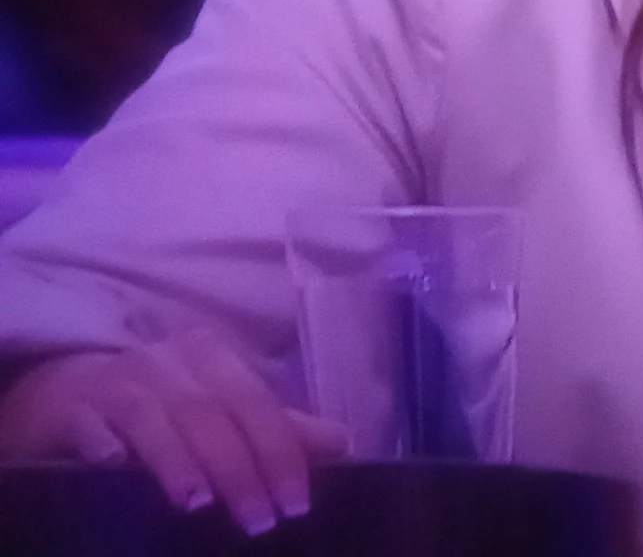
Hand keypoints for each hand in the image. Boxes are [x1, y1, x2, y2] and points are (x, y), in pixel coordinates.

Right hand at [0, 332, 348, 534]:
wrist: (63, 394)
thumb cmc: (157, 404)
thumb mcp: (217, 407)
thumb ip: (274, 428)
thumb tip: (342, 443)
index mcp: (212, 359)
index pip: (257, 403)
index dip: (281, 452)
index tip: (296, 504)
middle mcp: (167, 362)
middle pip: (211, 413)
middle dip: (239, 468)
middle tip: (258, 521)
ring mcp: (116, 381)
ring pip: (154, 418)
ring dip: (178, 460)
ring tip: (199, 503)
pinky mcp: (71, 407)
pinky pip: (90, 425)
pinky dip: (102, 444)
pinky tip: (113, 466)